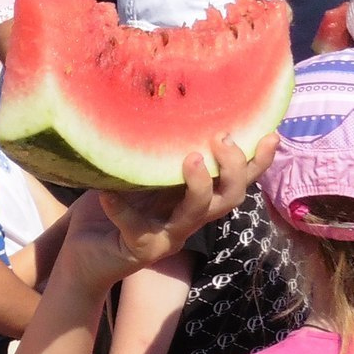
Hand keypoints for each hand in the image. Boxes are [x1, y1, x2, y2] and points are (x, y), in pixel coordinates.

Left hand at [62, 133, 275, 285]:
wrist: (83, 252)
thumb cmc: (112, 203)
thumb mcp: (137, 172)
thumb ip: (154, 150)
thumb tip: (163, 102)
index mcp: (193, 196)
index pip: (236, 181)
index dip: (258, 162)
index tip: (271, 134)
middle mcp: (188, 218)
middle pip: (230, 198)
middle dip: (233, 169)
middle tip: (222, 139)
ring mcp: (167, 236)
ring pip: (197, 215)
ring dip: (198, 187)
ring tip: (189, 159)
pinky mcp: (140, 250)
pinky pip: (137, 229)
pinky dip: (121, 209)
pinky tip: (107, 195)